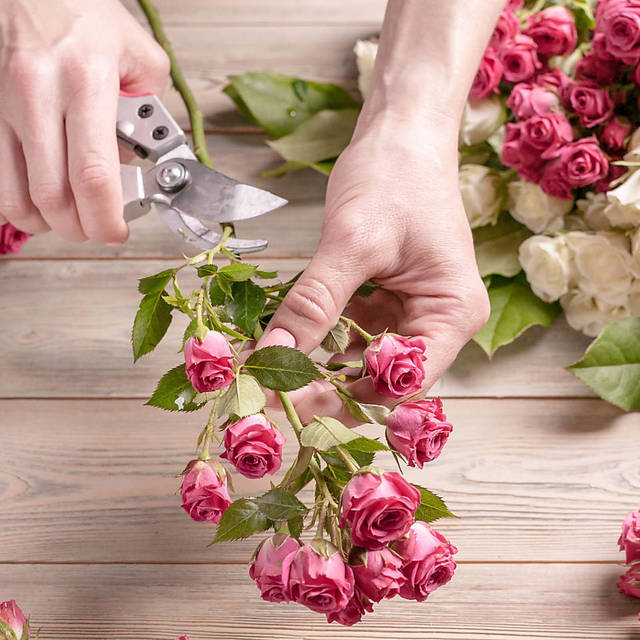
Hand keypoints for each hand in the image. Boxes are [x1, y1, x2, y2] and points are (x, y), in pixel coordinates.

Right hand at [0, 0, 168, 242]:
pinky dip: (17, 202)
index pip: (93, 176)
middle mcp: (37, 94)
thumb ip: (151, 105)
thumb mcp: (136, 50)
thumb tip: (141, 153)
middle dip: (80, 228)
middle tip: (96, 228)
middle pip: (53, 197)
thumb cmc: (79, 11)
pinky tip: (37, 196)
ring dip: (46, 221)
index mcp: (86, 81)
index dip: (105, 219)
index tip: (117, 232)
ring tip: (68, 216)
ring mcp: (1, 104)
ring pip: (15, 195)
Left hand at [258, 113, 489, 422]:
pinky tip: (289, 342)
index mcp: (452, 314)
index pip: (402, 382)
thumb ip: (315, 302)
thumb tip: (273, 353)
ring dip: (320, 366)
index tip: (293, 402)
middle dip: (329, 388)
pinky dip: (322, 338)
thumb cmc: (396, 174)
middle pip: (382, 378)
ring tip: (273, 371)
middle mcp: (438, 322)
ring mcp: (411, 311)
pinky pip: (353, 332)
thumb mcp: (353, 241)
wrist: (402, 132)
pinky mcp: (387, 299)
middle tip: (273, 392)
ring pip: (363, 359)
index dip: (348, 399)